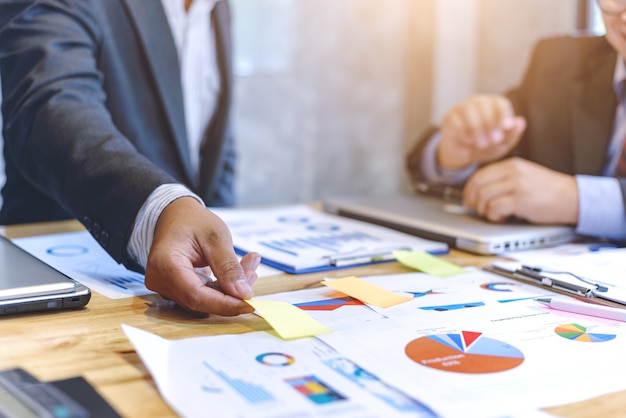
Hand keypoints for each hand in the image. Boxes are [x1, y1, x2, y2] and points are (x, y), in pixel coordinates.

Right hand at [143, 197, 260, 315]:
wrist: (175, 215)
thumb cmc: (192, 220)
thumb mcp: (216, 237)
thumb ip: (229, 267)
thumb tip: (243, 294)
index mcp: (165, 265)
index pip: (196, 296)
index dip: (225, 304)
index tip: (250, 303)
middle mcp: (160, 281)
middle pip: (200, 300)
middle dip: (231, 293)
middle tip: (252, 273)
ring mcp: (166, 287)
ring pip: (204, 300)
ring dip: (229, 289)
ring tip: (249, 265)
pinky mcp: (177, 289)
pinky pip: (203, 295)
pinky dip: (223, 286)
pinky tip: (239, 271)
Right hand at [438, 95, 525, 168]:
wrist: (463, 155)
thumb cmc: (486, 147)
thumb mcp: (501, 145)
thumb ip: (512, 135)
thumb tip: (520, 121)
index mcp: (493, 105)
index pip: (500, 103)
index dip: (504, 114)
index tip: (506, 127)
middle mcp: (477, 102)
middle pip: (484, 105)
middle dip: (490, 123)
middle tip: (494, 140)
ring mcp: (461, 108)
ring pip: (469, 110)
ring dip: (477, 128)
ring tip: (482, 144)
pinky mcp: (448, 118)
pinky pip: (455, 120)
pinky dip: (463, 131)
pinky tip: (468, 141)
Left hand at [462, 157, 578, 224]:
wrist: (573, 198)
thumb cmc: (548, 191)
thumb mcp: (524, 175)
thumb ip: (504, 178)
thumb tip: (480, 190)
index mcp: (512, 164)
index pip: (480, 175)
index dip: (470, 189)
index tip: (468, 200)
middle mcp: (513, 171)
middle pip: (478, 185)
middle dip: (472, 200)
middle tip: (476, 209)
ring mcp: (517, 185)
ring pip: (484, 197)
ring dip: (484, 210)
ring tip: (493, 214)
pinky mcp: (521, 200)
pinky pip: (494, 208)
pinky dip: (494, 216)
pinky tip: (502, 218)